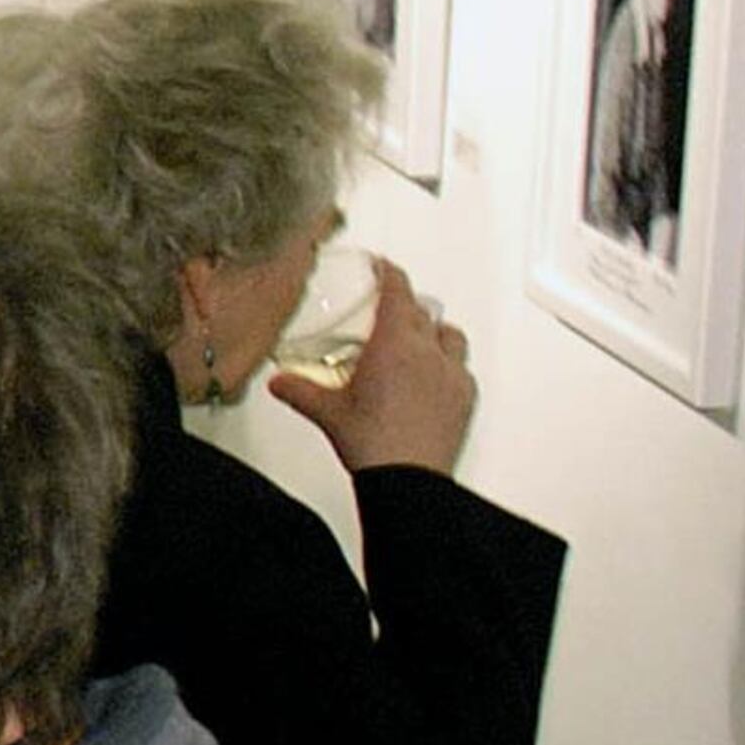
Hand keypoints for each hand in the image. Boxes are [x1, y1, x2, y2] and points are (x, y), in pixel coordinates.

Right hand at [273, 255, 474, 476]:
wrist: (408, 478)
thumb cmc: (374, 443)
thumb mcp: (326, 412)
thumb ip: (299, 390)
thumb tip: (280, 382)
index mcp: (393, 344)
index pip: (397, 292)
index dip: (389, 273)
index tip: (383, 266)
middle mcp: (427, 352)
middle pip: (423, 310)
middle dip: (406, 305)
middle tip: (389, 311)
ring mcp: (451, 373)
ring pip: (449, 334)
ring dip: (433, 331)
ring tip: (418, 342)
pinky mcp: (464, 396)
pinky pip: (461, 367)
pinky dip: (447, 365)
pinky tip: (433, 379)